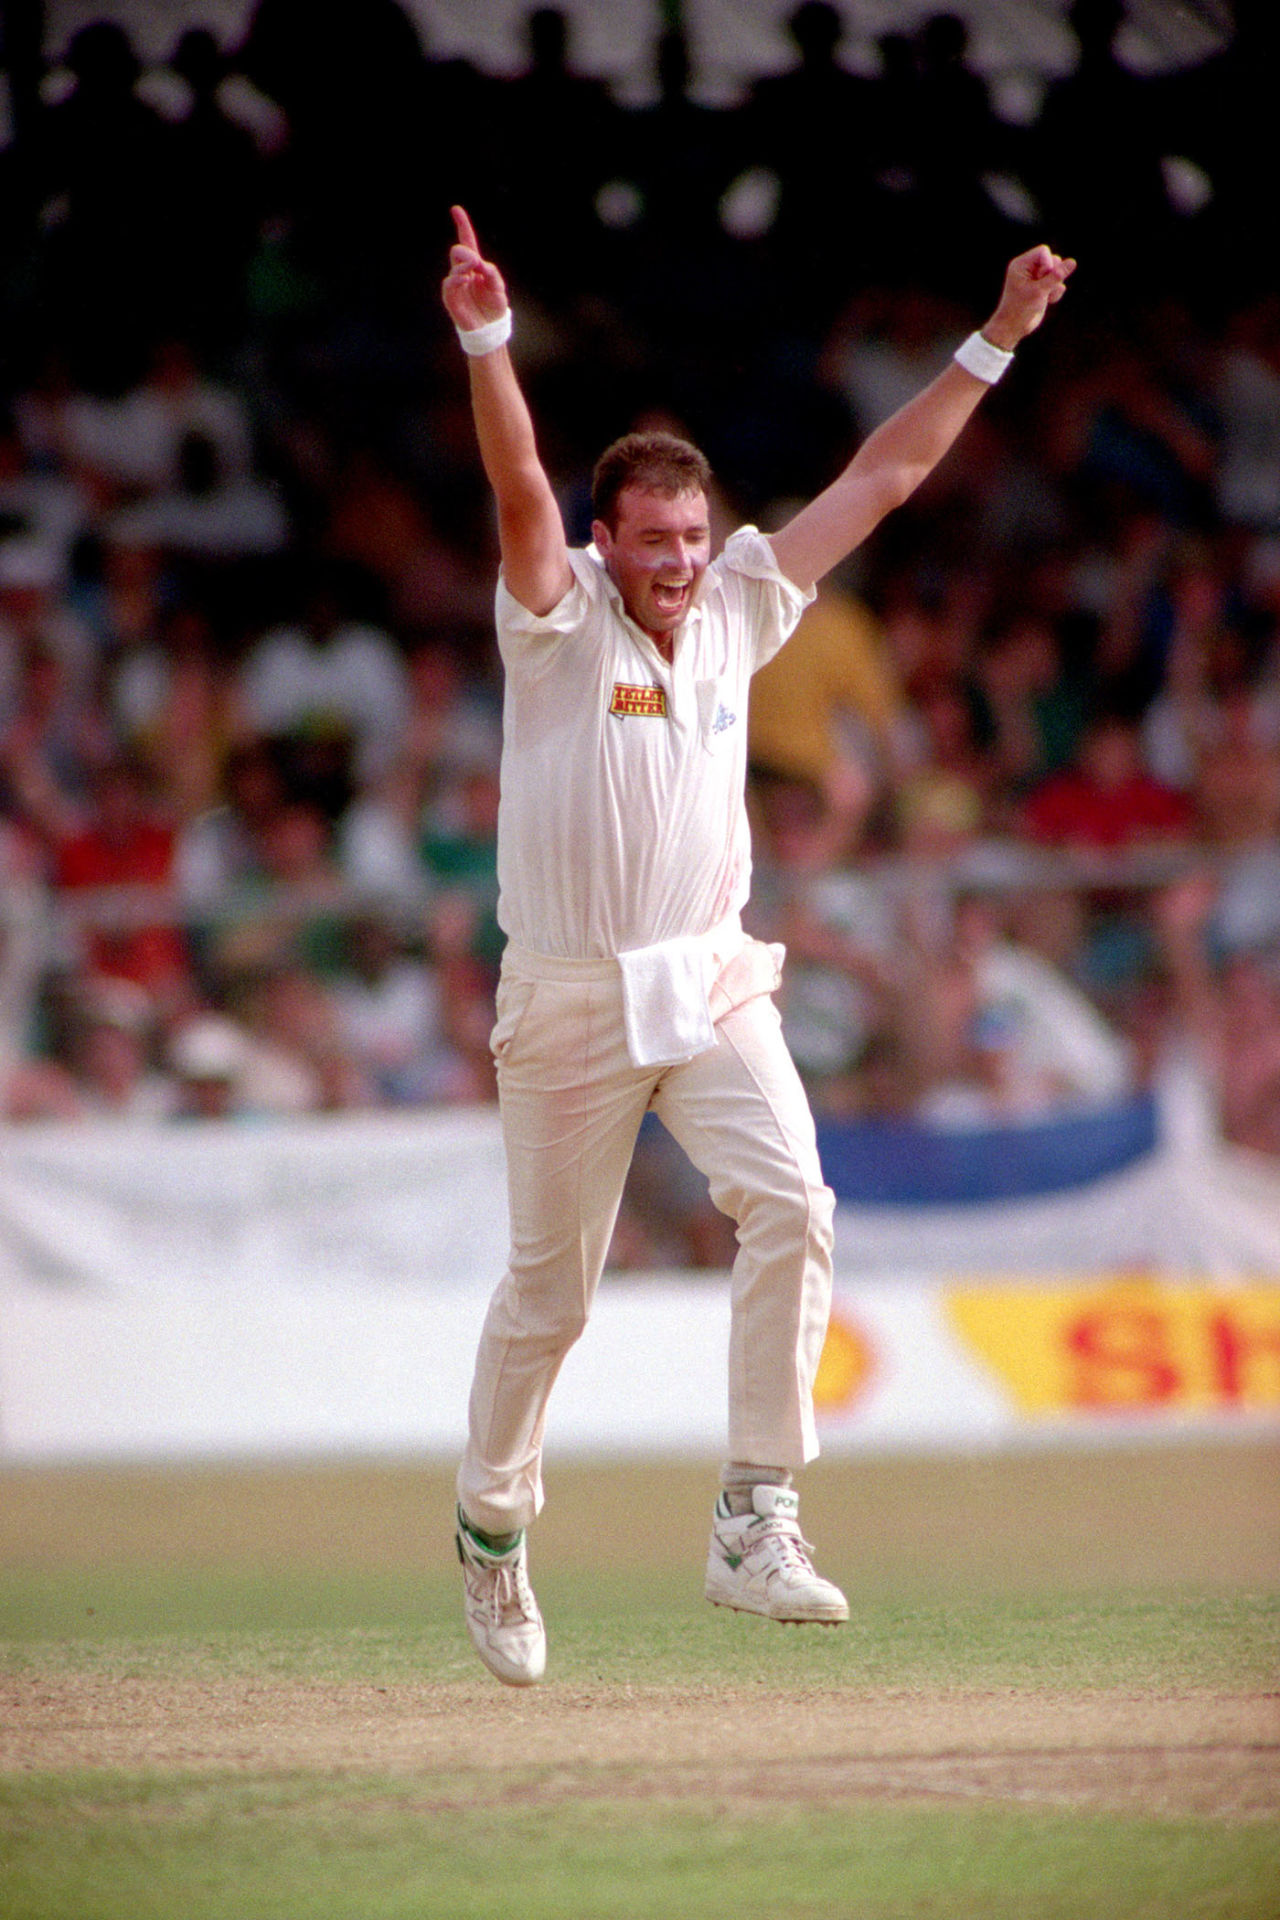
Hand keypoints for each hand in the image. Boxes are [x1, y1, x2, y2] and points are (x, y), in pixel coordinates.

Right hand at [441, 205, 508, 331]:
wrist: (490, 329)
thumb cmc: (494, 308)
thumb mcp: (498, 288)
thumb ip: (491, 273)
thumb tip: (479, 263)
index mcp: (475, 267)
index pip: (467, 242)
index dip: (462, 225)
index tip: (456, 209)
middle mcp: (463, 272)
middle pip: (458, 251)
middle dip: (466, 252)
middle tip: (476, 262)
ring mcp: (456, 284)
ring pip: (455, 266)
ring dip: (465, 266)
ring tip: (473, 273)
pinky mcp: (451, 298)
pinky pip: (450, 283)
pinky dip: (457, 279)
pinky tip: (466, 280)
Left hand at [982, 245, 1075, 350]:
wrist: (1014, 328)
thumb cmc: (1021, 308)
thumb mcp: (1039, 291)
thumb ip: (1056, 276)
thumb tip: (1072, 262)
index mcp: (1021, 264)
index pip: (1043, 251)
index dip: (1049, 262)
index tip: (1045, 276)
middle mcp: (1028, 268)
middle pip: (1053, 260)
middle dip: (1053, 275)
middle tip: (1044, 288)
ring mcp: (1036, 278)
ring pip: (1057, 272)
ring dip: (1055, 285)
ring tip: (1045, 296)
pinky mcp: (1043, 287)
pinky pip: (1058, 283)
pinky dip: (1055, 292)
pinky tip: (1047, 301)